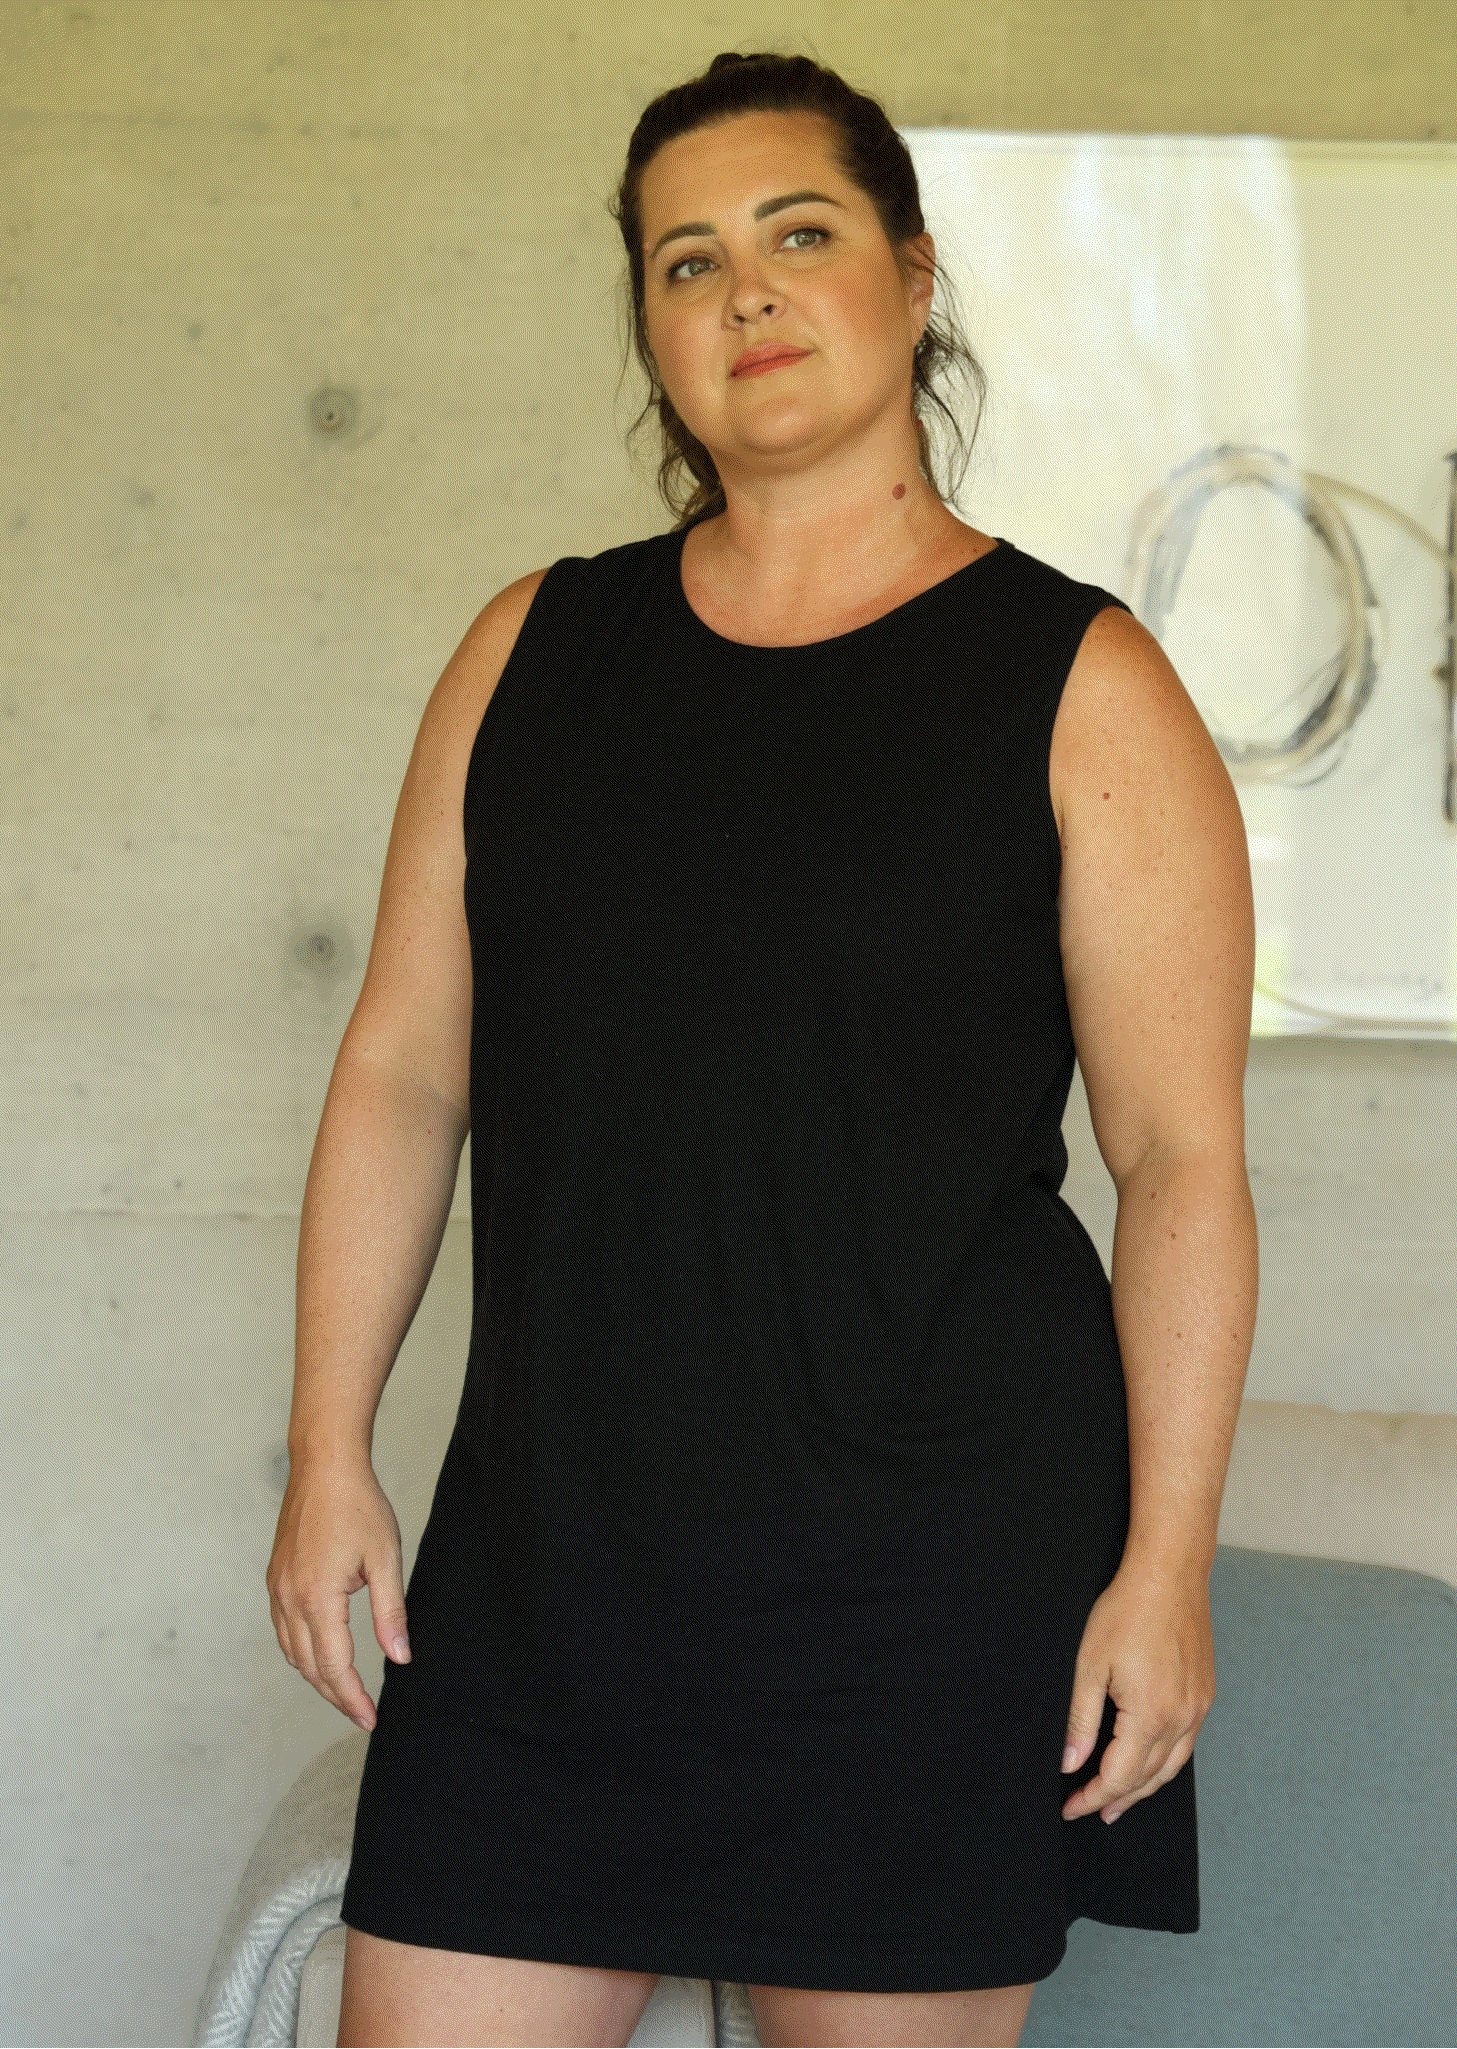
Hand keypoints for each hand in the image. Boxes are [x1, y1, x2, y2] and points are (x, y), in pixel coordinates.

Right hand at [265, 1449, 410, 1730]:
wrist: (324, 1465)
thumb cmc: (358, 1505)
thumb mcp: (385, 1559)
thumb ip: (390, 1613)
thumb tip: (399, 1658)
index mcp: (317, 1599)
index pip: (334, 1667)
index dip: (352, 1698)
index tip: (370, 1719)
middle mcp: (289, 1599)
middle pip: (309, 1667)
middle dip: (335, 1695)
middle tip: (361, 1712)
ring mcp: (277, 1589)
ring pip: (291, 1652)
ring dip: (316, 1676)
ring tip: (344, 1690)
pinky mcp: (275, 1578)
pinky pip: (283, 1630)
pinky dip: (301, 1651)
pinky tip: (320, 1653)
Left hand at [1059, 1556, 1215, 1822]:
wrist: (1169, 1575)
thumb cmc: (1126, 1612)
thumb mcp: (1090, 1664)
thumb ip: (1081, 1720)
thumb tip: (1070, 1763)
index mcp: (1151, 1715)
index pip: (1120, 1777)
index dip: (1092, 1796)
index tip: (1071, 1806)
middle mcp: (1182, 1719)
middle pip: (1148, 1779)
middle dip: (1116, 1798)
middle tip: (1090, 1810)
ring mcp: (1198, 1708)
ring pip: (1171, 1767)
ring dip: (1143, 1787)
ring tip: (1118, 1800)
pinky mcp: (1205, 1695)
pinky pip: (1186, 1744)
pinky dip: (1164, 1763)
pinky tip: (1149, 1762)